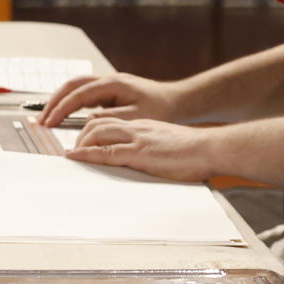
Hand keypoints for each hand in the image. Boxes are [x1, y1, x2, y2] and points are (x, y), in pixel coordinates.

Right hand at [37, 70, 192, 129]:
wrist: (177, 101)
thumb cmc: (161, 108)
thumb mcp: (137, 117)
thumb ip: (111, 119)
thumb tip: (88, 122)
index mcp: (113, 84)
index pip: (79, 94)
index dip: (62, 108)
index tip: (50, 122)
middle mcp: (107, 80)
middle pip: (71, 85)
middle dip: (54, 101)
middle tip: (42, 119)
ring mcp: (107, 84)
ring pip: (75, 87)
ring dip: (60, 100)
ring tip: (48, 117)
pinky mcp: (109, 91)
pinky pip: (83, 93)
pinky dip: (70, 102)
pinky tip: (65, 114)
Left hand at [66, 117, 223, 181]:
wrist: (211, 148)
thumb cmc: (195, 152)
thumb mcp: (167, 145)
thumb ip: (152, 150)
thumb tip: (145, 162)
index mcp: (143, 126)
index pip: (110, 121)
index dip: (92, 129)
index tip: (82, 139)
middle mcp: (137, 128)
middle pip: (97, 123)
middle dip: (81, 136)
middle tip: (72, 149)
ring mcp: (137, 139)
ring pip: (98, 133)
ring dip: (80, 143)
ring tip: (72, 154)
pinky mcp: (140, 153)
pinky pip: (107, 151)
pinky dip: (88, 154)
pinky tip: (77, 157)